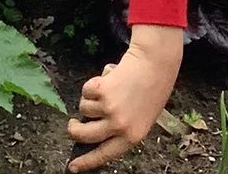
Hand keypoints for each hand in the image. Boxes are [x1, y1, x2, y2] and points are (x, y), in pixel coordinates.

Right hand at [66, 25, 181, 172]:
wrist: (155, 64)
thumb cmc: (151, 89)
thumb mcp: (140, 118)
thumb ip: (120, 130)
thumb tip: (93, 135)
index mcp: (132, 137)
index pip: (104, 155)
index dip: (86, 162)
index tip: (72, 167)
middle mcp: (120, 126)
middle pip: (84, 136)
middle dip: (73, 130)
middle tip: (73, 124)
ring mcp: (110, 109)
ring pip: (83, 109)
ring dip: (90, 100)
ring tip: (108, 90)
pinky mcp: (102, 92)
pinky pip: (85, 92)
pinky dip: (92, 84)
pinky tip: (108, 79)